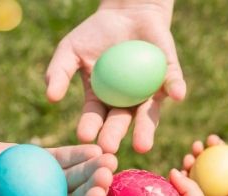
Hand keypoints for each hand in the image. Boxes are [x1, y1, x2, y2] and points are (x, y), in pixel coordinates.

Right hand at [46, 0, 185, 153]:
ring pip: (149, 114)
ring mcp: (148, 92)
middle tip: (109, 149)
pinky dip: (176, 88)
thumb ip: (59, 71)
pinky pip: (173, 83)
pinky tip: (177, 95)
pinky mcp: (169, 76)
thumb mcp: (70, 50)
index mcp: (102, 101)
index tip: (84, 137)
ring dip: (146, 129)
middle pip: (121, 122)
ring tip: (143, 146)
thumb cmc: (94, 34)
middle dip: (114, 135)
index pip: (94, 117)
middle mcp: (126, 103)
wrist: (125, 11)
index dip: (90, 127)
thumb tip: (50, 97)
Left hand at [182, 135, 227, 195]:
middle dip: (189, 165)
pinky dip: (214, 143)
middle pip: (197, 173)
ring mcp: (223, 171)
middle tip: (188, 158)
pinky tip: (211, 139)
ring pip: (205, 159)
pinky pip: (219, 148)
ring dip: (198, 151)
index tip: (178, 174)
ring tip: (197, 146)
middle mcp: (217, 186)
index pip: (193, 191)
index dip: (182, 183)